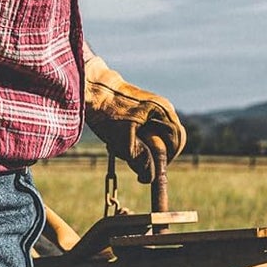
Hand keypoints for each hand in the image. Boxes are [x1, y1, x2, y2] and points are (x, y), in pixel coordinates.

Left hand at [83, 53, 185, 183]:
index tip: (151, 172)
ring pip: (154, 136)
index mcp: (164, 111)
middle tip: (134, 162)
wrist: (89, 89)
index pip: (177, 142)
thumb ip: (140, 160)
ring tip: (118, 147)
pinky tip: (115, 139)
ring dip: (140, 147)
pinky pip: (144, 130)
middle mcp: (162, 107)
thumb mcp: (123, 141)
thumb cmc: (107, 113)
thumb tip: (150, 178)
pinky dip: (133, 139)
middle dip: (151, 154)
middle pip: (167, 140)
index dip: (165, 160)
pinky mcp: (140, 109)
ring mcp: (152, 107)